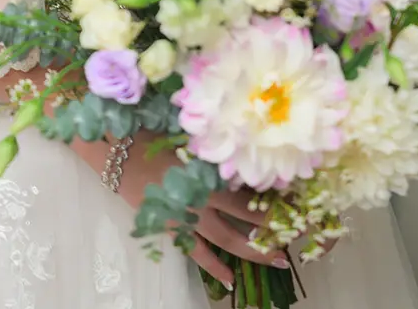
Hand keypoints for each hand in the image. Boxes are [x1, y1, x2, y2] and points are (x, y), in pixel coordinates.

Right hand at [115, 134, 288, 288]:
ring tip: (278, 261)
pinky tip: (230, 280)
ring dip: (253, 251)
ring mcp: (187, 215)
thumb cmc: (155, 139)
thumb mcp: (192, 144)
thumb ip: (217, 156)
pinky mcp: (171, 227)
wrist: (120, 153)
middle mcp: (202, 197)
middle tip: (297, 237)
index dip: (273, 203)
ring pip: (226, 239)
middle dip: (272, 229)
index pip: (249, 193)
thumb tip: (248, 162)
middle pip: (245, 219)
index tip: (297, 208)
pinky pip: (196, 251)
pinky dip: (213, 266)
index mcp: (209, 173)